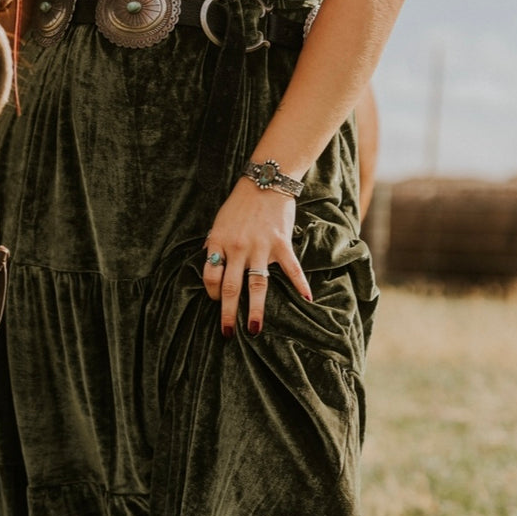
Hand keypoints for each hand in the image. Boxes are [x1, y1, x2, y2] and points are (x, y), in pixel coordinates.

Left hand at [202, 178, 311, 336]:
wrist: (265, 181)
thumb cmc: (240, 204)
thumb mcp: (219, 222)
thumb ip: (215, 244)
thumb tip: (209, 263)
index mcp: (219, 242)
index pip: (210, 276)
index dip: (211, 292)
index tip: (216, 302)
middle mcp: (238, 248)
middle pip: (231, 288)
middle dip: (228, 313)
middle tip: (227, 334)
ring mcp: (261, 247)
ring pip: (257, 285)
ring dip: (256, 310)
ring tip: (255, 330)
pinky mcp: (281, 244)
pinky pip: (291, 269)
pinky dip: (300, 284)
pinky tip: (307, 300)